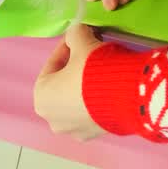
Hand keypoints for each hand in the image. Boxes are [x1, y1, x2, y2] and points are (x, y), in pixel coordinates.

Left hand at [34, 25, 106, 139]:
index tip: (80, 38)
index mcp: (41, 98)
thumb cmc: (94, 71)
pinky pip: (92, 113)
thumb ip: (75, 34)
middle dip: (76, 69)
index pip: (52, 65)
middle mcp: (52, 119)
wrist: (127, 96)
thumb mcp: (83, 43)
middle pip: (64, 86)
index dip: (67, 48)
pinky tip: (111, 87)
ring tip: (104, 70)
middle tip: (92, 54)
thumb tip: (77, 33)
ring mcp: (74, 131)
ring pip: (77, 101)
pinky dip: (98, 100)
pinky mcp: (94, 135)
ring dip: (87, 86)